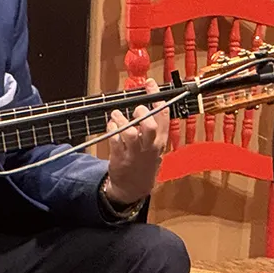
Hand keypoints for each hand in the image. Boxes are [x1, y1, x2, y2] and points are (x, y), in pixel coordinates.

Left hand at [104, 78, 170, 203]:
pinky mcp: (120, 158)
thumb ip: (152, 129)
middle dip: (141, 113)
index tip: (150, 84)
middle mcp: (150, 148)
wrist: (133, 188)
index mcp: (161, 142)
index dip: (156, 97)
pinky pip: (114, 140)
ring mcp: (135, 154)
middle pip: (149, 125)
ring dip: (121, 120)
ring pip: (129, 132)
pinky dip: (111, 130)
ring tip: (116, 116)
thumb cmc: (144, 163)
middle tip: (134, 110)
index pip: (163, 116)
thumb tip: (145, 104)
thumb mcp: (155, 147)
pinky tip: (110, 126)